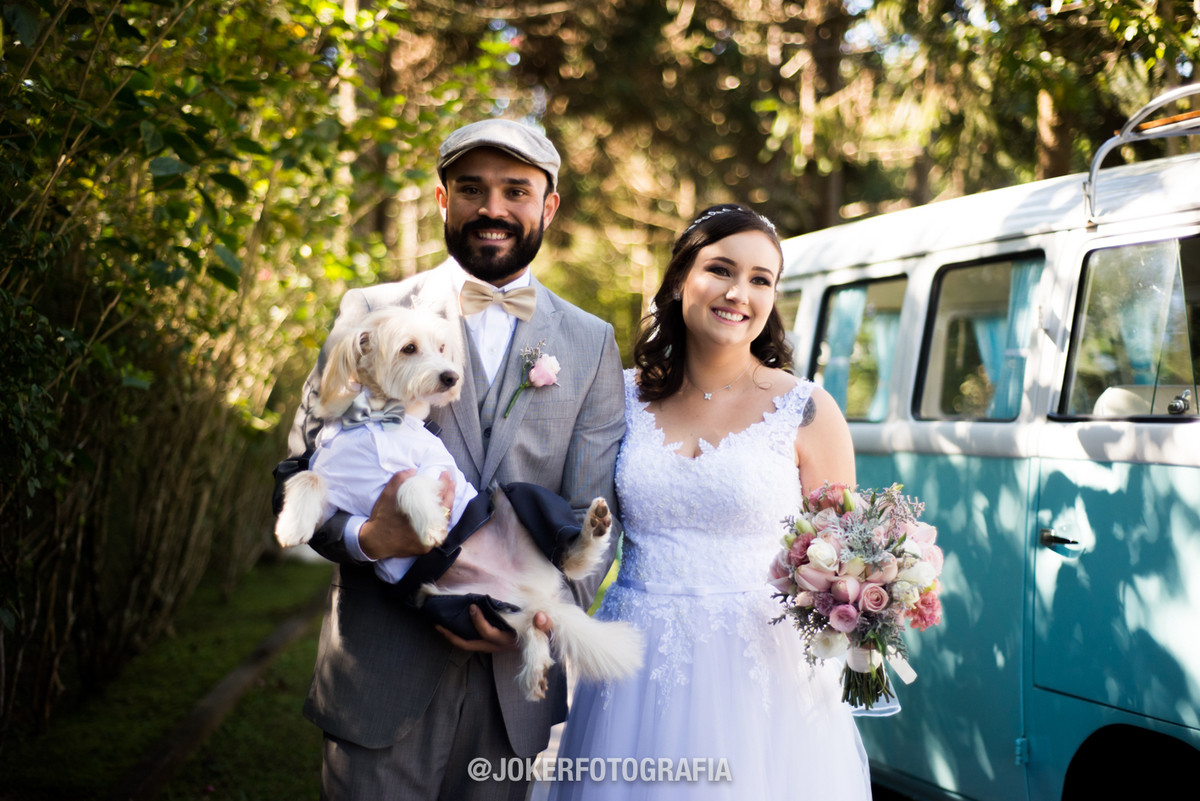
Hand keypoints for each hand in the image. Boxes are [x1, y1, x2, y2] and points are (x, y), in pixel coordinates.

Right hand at [358, 469, 455, 559]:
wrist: (375, 541)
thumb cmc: (382, 517)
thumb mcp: (388, 494)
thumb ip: (400, 479)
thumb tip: (414, 470)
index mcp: (422, 512)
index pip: (440, 493)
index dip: (445, 482)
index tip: (446, 474)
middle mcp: (429, 526)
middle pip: (447, 507)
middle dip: (450, 492)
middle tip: (452, 482)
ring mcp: (429, 538)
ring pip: (445, 520)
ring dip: (448, 506)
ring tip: (449, 495)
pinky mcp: (427, 547)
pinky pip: (439, 532)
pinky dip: (442, 521)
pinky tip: (442, 513)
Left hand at [436, 605, 552, 652]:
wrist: (543, 643)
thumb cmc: (543, 633)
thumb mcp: (546, 628)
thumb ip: (545, 623)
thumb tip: (540, 617)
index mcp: (507, 641)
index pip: (489, 633)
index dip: (478, 622)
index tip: (473, 606)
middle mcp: (496, 646)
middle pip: (470, 645)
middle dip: (453, 636)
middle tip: (438, 624)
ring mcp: (492, 645)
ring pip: (469, 644)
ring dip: (453, 636)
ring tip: (440, 624)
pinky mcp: (491, 642)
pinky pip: (472, 640)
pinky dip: (461, 633)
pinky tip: (455, 622)